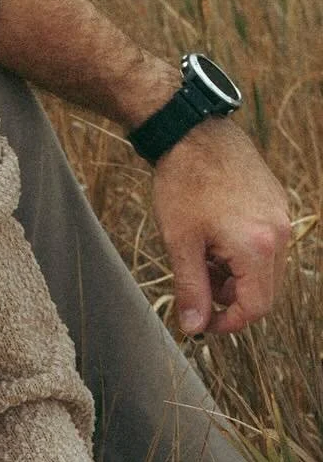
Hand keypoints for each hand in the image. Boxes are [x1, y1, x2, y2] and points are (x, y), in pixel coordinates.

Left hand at [152, 118, 290, 334]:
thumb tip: (194, 327)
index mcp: (257, 247)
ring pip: (265, 268)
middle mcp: (279, 233)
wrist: (193, 134)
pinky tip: (214, 237)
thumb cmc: (183, 185)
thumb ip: (191, 288)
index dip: (228, 323)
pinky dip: (242, 253)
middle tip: (196, 283)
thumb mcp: (180, 243)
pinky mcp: (276, 203)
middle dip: (229, 297)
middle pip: (264, 290)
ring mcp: (281, 216)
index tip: (202, 322)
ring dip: (235, 276)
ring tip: (201, 256)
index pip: (256, 307)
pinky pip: (267, 244)